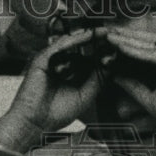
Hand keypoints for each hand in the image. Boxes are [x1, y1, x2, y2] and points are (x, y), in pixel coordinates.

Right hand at [0, 29, 105, 152]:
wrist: (35, 123)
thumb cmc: (57, 113)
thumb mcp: (85, 95)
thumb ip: (97, 80)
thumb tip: (111, 63)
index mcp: (72, 74)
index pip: (89, 59)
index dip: (103, 53)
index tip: (120, 48)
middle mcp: (61, 65)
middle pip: (82, 49)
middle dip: (98, 42)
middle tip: (114, 34)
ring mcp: (51, 61)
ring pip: (72, 44)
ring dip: (88, 36)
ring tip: (104, 32)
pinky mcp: (42, 59)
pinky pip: (59, 46)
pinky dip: (74, 40)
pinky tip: (88, 36)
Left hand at [103, 27, 155, 142]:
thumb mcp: (147, 98)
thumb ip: (132, 85)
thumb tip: (114, 76)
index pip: (143, 54)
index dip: (124, 51)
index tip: (105, 52)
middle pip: (144, 46)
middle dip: (124, 40)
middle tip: (104, 36)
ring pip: (146, 46)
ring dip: (126, 42)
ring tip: (108, 37)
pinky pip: (151, 53)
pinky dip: (134, 50)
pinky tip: (119, 47)